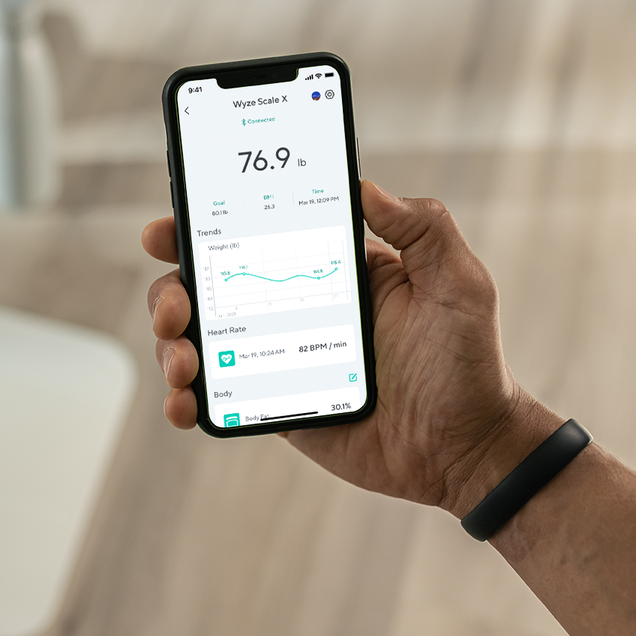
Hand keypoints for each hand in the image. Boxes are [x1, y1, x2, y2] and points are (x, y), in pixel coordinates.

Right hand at [142, 180, 557, 515]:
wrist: (465, 449)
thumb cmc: (468, 362)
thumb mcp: (459, 284)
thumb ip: (423, 229)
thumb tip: (366, 186)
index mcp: (327, 265)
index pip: (253, 231)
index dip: (199, 224)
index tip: (167, 229)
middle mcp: (292, 304)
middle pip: (206, 284)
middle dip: (169, 290)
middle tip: (174, 309)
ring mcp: (275, 356)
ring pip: (198, 339)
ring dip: (170, 345)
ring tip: (183, 365)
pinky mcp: (271, 404)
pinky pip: (215, 397)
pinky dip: (186, 400)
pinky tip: (185, 405)